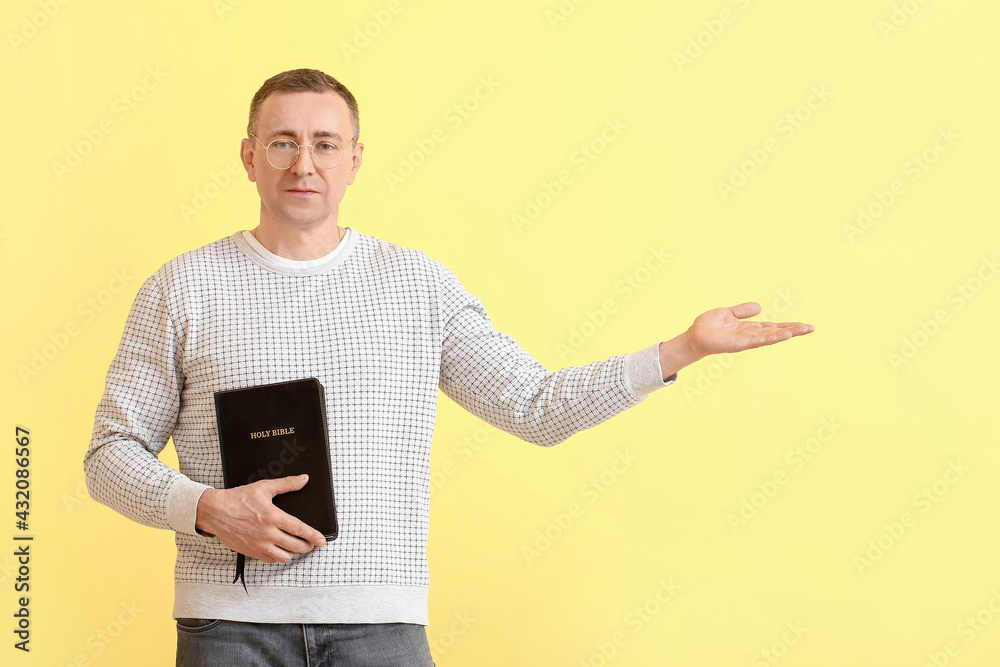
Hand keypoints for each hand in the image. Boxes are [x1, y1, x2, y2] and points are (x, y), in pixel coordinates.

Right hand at [195, 474, 326, 562]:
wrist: (215, 512)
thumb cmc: (238, 499)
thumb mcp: (264, 487)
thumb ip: (287, 484)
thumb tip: (303, 479)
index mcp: (273, 517)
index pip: (300, 530)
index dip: (314, 536)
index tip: (321, 539)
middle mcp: (267, 534)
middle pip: (296, 546)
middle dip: (307, 546)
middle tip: (311, 544)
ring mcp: (259, 545)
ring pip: (284, 557)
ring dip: (292, 553)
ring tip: (295, 547)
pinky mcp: (251, 552)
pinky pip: (270, 560)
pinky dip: (278, 557)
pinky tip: (279, 549)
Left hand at [685, 302, 813, 356]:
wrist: (694, 336)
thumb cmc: (708, 326)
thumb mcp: (728, 313)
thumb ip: (743, 311)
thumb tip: (760, 307)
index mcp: (749, 329)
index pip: (773, 327)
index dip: (788, 325)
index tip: (804, 325)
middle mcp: (751, 336)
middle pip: (776, 332)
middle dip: (793, 330)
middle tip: (811, 328)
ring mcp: (747, 341)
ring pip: (771, 336)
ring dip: (787, 333)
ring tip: (803, 330)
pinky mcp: (740, 344)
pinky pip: (759, 340)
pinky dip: (772, 337)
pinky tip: (784, 335)